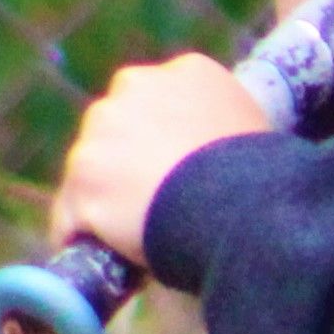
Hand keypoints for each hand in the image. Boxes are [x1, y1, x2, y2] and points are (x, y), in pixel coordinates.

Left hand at [51, 54, 273, 260]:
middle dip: (125, 166)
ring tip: (128, 241)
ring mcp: (103, 129)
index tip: (174, 175)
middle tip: (153, 209)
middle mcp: (137, 86)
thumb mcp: (253, 133)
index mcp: (185, 73)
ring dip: (102, 204)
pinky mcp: (84, 175)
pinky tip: (103, 261)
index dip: (161, 143)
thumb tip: (209, 163)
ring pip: (88, 174)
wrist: (242, 207)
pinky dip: (82, 240)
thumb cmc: (262, 180)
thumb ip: (221, 130)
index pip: (155, 103)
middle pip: (114, 130)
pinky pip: (70, 217)